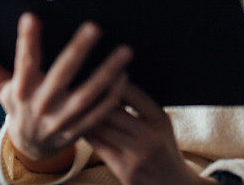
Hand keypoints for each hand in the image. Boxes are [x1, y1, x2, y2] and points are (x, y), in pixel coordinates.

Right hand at [0, 13, 132, 163]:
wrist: (30, 148)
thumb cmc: (17, 105)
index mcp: (20, 90)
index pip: (23, 61)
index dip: (26, 40)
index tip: (31, 16)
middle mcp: (41, 104)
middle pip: (62, 75)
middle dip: (78, 51)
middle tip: (94, 26)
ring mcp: (62, 120)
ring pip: (88, 95)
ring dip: (107, 73)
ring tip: (125, 51)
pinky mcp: (79, 130)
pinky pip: (100, 114)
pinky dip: (113, 97)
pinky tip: (125, 77)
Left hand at [84, 84, 214, 184]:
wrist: (173, 183)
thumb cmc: (162, 146)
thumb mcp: (159, 121)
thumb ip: (139, 105)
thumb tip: (109, 80)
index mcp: (159, 118)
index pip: (131, 93)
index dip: (110, 81)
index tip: (94, 70)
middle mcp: (149, 135)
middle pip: (112, 111)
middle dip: (92, 98)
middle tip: (74, 85)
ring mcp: (136, 155)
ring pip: (101, 128)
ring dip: (84, 115)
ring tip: (71, 101)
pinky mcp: (124, 169)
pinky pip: (98, 146)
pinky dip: (86, 132)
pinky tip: (76, 124)